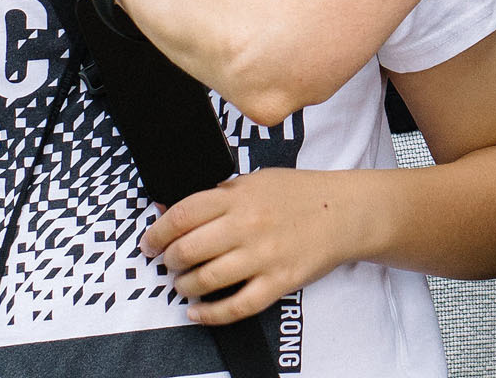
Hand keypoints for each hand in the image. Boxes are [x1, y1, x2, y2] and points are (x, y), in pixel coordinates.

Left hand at [143, 168, 371, 323]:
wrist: (345, 211)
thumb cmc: (299, 194)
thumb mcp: (254, 181)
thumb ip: (215, 196)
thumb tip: (168, 212)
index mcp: (239, 196)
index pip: (182, 216)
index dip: (157, 233)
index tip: (150, 243)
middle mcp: (248, 225)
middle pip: (188, 250)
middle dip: (169, 262)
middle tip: (169, 264)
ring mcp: (264, 255)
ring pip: (206, 281)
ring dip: (185, 288)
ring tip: (184, 286)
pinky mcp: (279, 281)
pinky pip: (237, 306)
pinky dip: (210, 315)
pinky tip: (199, 313)